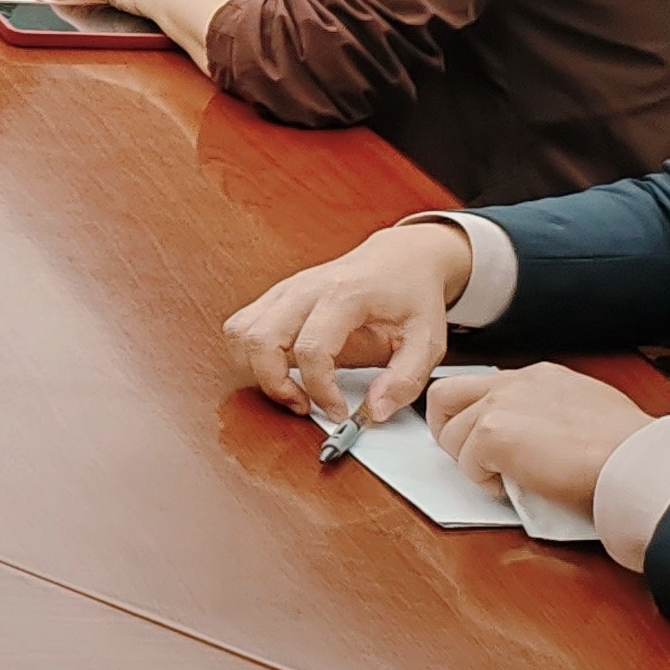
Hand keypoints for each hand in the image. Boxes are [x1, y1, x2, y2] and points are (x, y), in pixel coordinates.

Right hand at [221, 220, 470, 430]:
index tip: (339, 411)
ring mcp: (285, 289)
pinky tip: (280, 367)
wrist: (399, 258)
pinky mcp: (276, 296)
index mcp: (344, 295)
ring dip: (255, 369)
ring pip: (240, 331)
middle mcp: (305, 288)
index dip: (320, 390)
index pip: (311, 349)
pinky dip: (250, 354)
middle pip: (259, 339)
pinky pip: (241, 326)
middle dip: (273, 384)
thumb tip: (375, 410)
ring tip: (289, 388)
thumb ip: (406, 379)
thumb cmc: (412, 295)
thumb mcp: (429, 340)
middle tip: (303, 404)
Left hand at [424, 363, 653, 516]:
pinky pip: (466, 461)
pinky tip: (507, 489)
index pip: (485, 386)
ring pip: (451, 432)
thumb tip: (543, 439)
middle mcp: (515, 383)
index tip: (483, 437)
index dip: (475, 414)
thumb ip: (554, 415)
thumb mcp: (590, 411)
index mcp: (541, 377)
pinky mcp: (494, 434)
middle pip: (446, 394)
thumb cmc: (629, 450)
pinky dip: (480, 480)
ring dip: (467, 461)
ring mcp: (501, 405)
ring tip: (498, 479)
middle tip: (465, 457)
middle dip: (446, 427)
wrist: (638, 462)